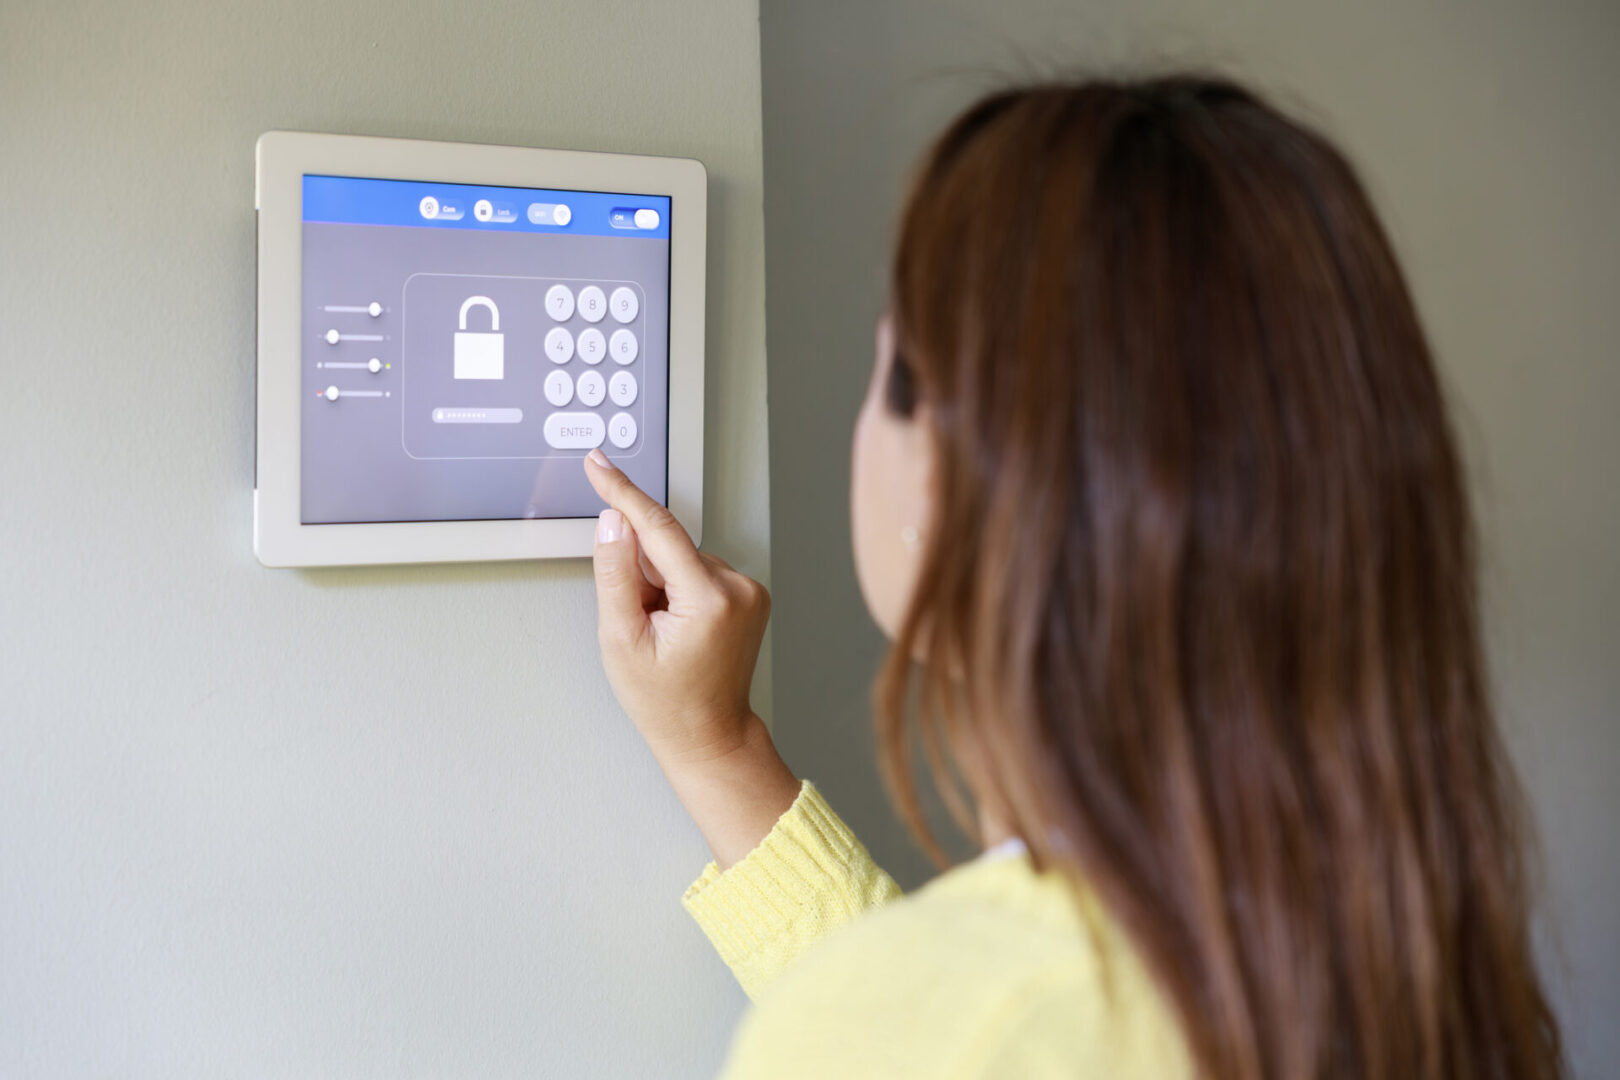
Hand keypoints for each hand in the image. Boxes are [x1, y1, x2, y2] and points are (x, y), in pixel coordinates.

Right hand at [584, 448, 798, 866]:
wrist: (708, 734)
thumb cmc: (666, 701)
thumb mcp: (621, 640)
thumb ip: (615, 574)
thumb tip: (615, 522)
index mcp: (709, 599)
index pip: (659, 527)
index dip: (623, 493)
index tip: (599, 464)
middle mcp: (739, 588)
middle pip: (667, 548)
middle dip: (642, 573)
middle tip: (641, 623)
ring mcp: (749, 590)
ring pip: (681, 559)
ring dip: (660, 584)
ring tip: (662, 633)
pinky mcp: (748, 593)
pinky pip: (697, 571)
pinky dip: (678, 589)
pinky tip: (677, 625)